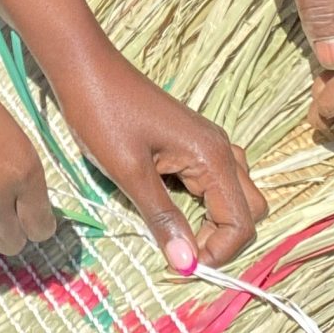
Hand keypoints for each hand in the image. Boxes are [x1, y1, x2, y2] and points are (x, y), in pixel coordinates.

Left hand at [56, 51, 265, 273]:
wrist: (84, 67)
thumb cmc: (102, 113)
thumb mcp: (129, 171)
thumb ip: (162, 218)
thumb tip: (188, 264)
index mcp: (212, 156)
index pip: (241, 222)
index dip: (218, 251)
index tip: (181, 265)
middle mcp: (219, 149)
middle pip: (249, 209)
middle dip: (223, 238)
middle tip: (181, 250)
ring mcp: (206, 143)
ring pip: (233, 195)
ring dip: (214, 220)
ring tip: (174, 232)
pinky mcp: (189, 142)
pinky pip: (212, 180)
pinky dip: (200, 202)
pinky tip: (167, 205)